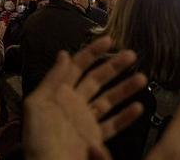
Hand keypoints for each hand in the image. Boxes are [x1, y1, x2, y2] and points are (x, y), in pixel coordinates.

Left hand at [23, 36, 147, 159]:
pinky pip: (113, 125)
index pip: (77, 67)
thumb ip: (53, 79)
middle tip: (132, 55)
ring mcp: (86, 121)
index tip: (110, 40)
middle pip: (97, 79)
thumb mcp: (37, 105)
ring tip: (142, 78)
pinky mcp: (95, 138)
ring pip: (109, 99)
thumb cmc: (40, 138)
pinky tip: (138, 107)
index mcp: (59, 93)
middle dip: (114, 66)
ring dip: (125, 88)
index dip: (92, 53)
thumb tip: (64, 53)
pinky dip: (126, 117)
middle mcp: (74, 104)